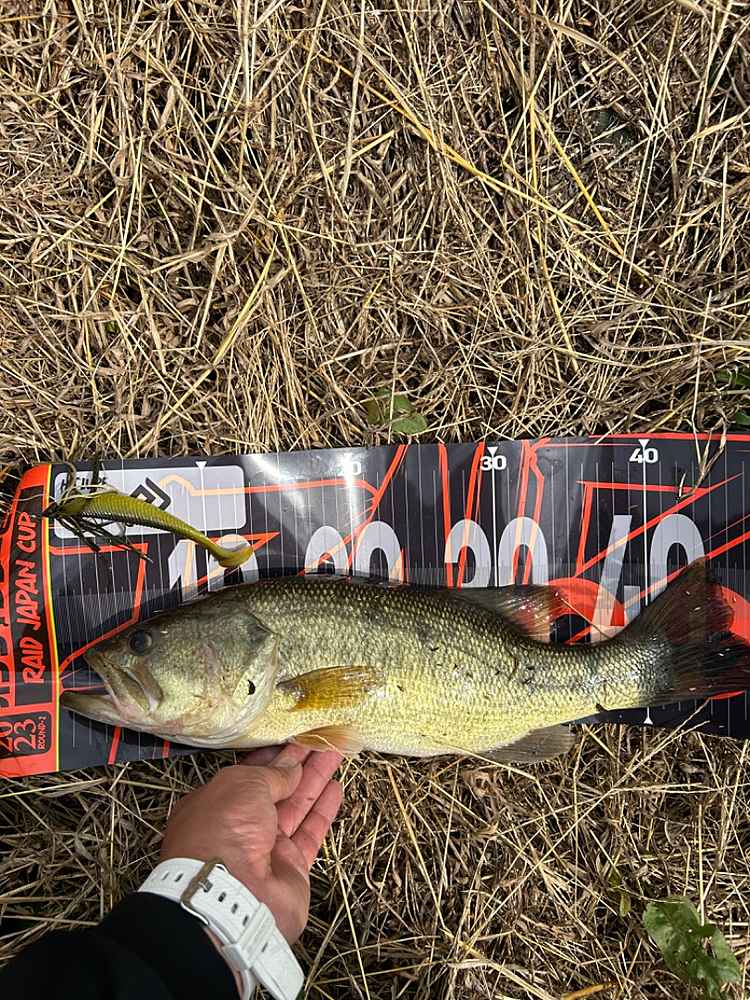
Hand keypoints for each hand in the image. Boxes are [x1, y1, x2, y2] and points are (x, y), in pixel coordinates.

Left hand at [160, 745, 342, 943]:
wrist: (230, 895)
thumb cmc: (224, 829)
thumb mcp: (244, 785)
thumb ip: (272, 774)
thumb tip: (291, 768)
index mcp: (217, 802)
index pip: (250, 773)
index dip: (274, 755)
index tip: (294, 737)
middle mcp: (240, 825)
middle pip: (276, 787)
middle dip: (300, 762)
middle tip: (322, 738)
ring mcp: (267, 847)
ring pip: (297, 805)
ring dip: (316, 779)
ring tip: (336, 753)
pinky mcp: (292, 866)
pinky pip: (311, 831)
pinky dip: (324, 810)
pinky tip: (336, 788)